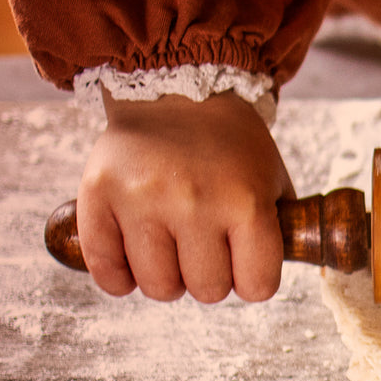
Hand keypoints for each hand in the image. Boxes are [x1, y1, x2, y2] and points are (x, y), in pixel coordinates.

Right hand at [77, 90, 293, 302]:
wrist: (177, 89)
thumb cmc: (231, 146)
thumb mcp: (274, 181)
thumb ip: (281, 233)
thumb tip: (267, 280)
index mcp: (245, 202)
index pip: (257, 287)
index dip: (253, 281)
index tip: (244, 263)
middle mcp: (194, 202)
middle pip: (207, 291)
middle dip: (210, 278)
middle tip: (205, 249)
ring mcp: (142, 199)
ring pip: (159, 287)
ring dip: (168, 278)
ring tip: (171, 249)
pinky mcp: (99, 195)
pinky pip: (106, 270)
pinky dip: (119, 276)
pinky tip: (132, 258)